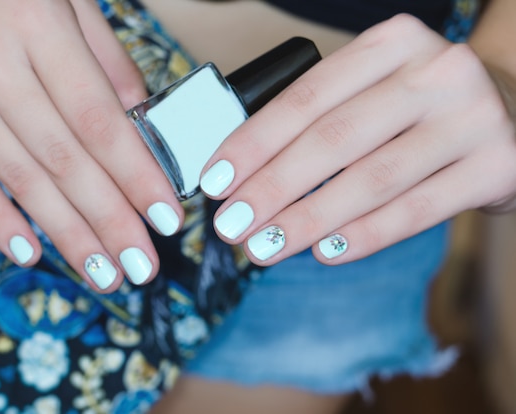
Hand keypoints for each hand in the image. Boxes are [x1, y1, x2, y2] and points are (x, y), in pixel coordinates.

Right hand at [0, 0, 182, 290]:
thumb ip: (106, 60)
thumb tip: (142, 120)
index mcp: (37, 26)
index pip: (98, 120)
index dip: (135, 175)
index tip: (165, 217)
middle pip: (62, 160)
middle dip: (108, 220)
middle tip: (141, 264)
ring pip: (18, 177)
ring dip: (64, 232)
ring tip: (101, 271)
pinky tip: (30, 251)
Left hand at [199, 14, 515, 264]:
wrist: (513, 110)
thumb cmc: (420, 107)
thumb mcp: (375, 90)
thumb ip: (323, 119)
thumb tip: (246, 176)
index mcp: (390, 44)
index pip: (306, 96)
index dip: (254, 143)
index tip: (216, 181)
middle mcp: (435, 71)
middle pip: (333, 139)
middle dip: (271, 188)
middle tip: (231, 226)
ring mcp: (471, 117)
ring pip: (371, 179)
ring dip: (308, 220)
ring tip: (265, 248)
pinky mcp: (497, 164)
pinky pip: (416, 210)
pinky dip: (365, 235)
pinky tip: (325, 252)